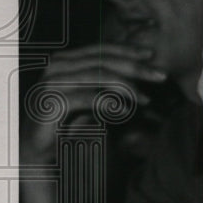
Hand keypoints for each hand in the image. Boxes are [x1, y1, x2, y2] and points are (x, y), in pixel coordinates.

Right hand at [20, 43, 165, 163]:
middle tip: (161, 76)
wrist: (41, 153)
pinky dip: (111, 103)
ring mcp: (53, 81)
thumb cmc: (69, 125)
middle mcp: (58, 66)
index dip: (129, 51)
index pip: (102, 49)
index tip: (152, 56)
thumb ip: (112, 88)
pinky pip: (89, 97)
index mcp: (67, 61)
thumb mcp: (96, 102)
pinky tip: (126, 111)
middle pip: (105, 60)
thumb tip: (144, 77)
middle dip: (136, 67)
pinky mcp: (52, 101)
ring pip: (99, 75)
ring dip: (128, 86)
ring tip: (146, 99)